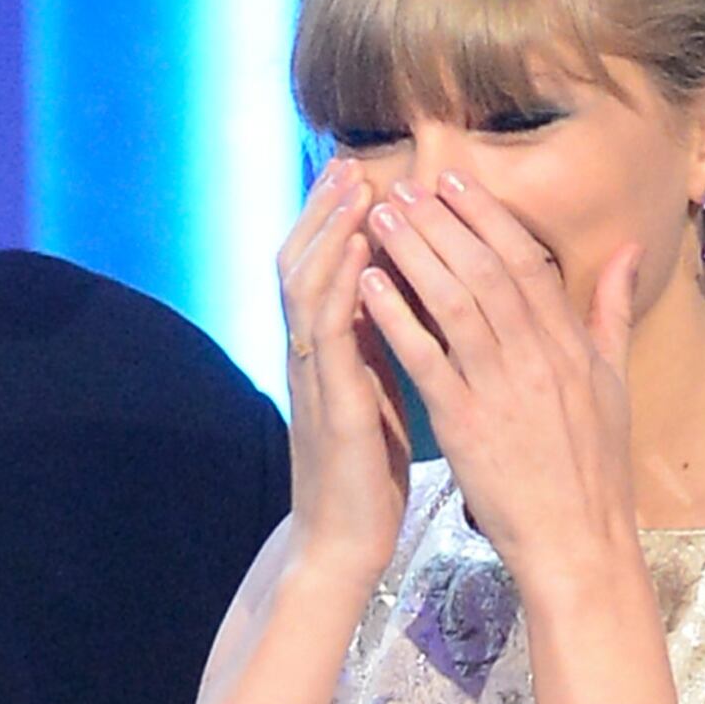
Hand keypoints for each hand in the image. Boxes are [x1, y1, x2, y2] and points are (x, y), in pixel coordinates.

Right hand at [276, 157, 412, 579]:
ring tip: (351, 189)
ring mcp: (314, 378)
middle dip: (325, 211)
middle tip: (347, 161)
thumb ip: (381, 346)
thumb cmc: (365, 472)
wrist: (343, 542)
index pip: (325, 269)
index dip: (336, 221)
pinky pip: (326, 337)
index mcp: (330, 352)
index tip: (360, 173)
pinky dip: (339, 290)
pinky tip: (358, 257)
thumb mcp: (376, 394)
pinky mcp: (330, 407)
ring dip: (329, 235)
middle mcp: (312, 356)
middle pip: (303, 263)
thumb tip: (401, 298)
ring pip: (306, 287)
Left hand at [354, 172, 640, 590]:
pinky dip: (396, 316)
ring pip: (455, 302)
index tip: (454, 182)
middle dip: (443, 222)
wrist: (579, 544)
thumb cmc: (594, 470)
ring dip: (415, 253)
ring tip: (382, 219)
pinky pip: (426, 359)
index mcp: (571, 346)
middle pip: (486, 270)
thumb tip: (624, 250)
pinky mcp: (466, 425)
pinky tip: (368, 285)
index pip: (526, 262)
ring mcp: (502, 389)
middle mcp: (538, 358)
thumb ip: (611, 313)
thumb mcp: (614, 384)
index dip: (487, 216)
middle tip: (406, 186)